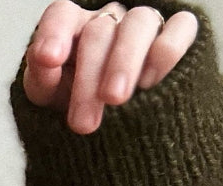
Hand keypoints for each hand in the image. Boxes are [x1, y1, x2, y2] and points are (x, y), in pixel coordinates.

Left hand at [22, 1, 198, 133]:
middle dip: (88, 78)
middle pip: (98, 32)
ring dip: (125, 62)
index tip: (48, 59)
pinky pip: (181, 27)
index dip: (54, 33)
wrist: (116, 132)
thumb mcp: (50, 100)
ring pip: (139, 23)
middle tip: (82, 123)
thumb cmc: (76, 109)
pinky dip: (166, 50)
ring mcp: (143, 25)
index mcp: (72, 30)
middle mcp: (107, 22)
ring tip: (115, 100)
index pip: (61, 15)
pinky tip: (150, 82)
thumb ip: (42, 81)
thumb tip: (45, 64)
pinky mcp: (177, 35)